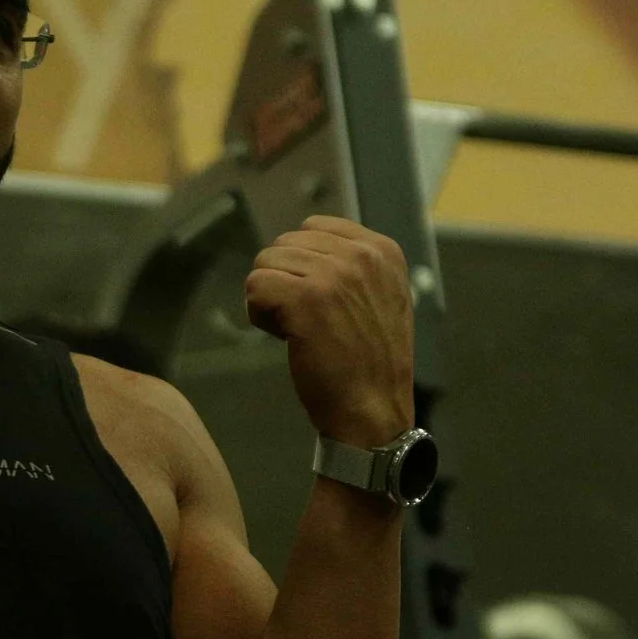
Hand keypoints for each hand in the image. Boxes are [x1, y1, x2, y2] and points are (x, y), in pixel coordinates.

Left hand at [243, 215, 414, 446]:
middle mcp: (361, 255)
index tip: (320, 300)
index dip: (302, 264)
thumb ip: (352, 264)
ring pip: (265, 263)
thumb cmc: (369, 362)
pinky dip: (259, 314)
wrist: (373, 410)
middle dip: (285, 280)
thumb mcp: (381, 296)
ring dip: (271, 298)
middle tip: (308, 320)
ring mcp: (334, 275)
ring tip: (299, 329)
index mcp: (383, 250)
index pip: (313, 227)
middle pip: (284, 244)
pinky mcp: (306, 299)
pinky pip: (254, 286)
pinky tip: (284, 337)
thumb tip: (303, 242)